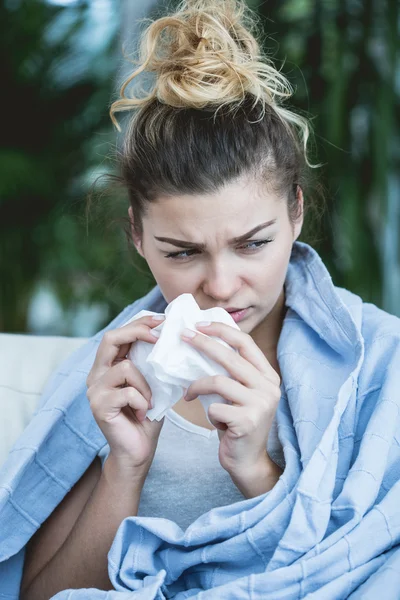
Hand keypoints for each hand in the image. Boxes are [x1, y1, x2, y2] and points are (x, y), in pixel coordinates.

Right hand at [86, 314, 164, 471]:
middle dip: (138, 332)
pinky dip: (142, 402)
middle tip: (159, 336)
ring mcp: (94, 391)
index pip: (117, 334)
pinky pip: (128, 392)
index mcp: (107, 367)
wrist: (137, 452)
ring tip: (150, 402)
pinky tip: (144, 414)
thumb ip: (151, 364)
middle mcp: (96, 375)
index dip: (138, 323)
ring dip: (146, 384)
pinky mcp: (98, 406)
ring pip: (125, 367)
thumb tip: (171, 337)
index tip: (161, 320)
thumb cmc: (147, 417)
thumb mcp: (152, 384)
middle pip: (110, 338)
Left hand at [181, 321, 280, 481]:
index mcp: (268, 376)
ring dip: (196, 386)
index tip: (200, 324)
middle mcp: (269, 387)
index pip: (245, 342)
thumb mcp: (239, 394)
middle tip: (183, 337)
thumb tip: (201, 343)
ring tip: (189, 394)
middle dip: (203, 344)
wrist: (247, 462)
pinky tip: (213, 421)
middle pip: (230, 357)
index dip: (222, 330)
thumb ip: (231, 373)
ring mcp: (260, 404)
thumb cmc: (237, 424)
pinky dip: (208, 412)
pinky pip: (215, 407)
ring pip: (218, 381)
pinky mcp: (248, 421)